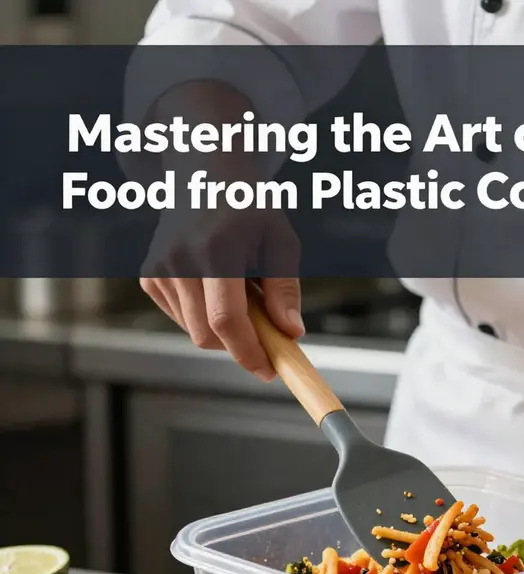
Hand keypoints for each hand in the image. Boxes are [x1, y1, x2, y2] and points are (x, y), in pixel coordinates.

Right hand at [140, 206, 303, 381]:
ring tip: (243, 291)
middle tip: (269, 333)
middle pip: (208, 334)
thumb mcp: (280, 240)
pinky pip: (184, 319)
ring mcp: (158, 269)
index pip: (226, 319)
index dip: (248, 352)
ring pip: (196, 331)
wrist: (204, 171)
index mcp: (216, 249)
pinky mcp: (149, 277)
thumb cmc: (250, 204)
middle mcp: (179, 260)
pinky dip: (207, 317)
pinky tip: (219, 287)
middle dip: (241, 345)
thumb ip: (285, 289)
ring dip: (226, 329)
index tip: (269, 369)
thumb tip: (292, 332)